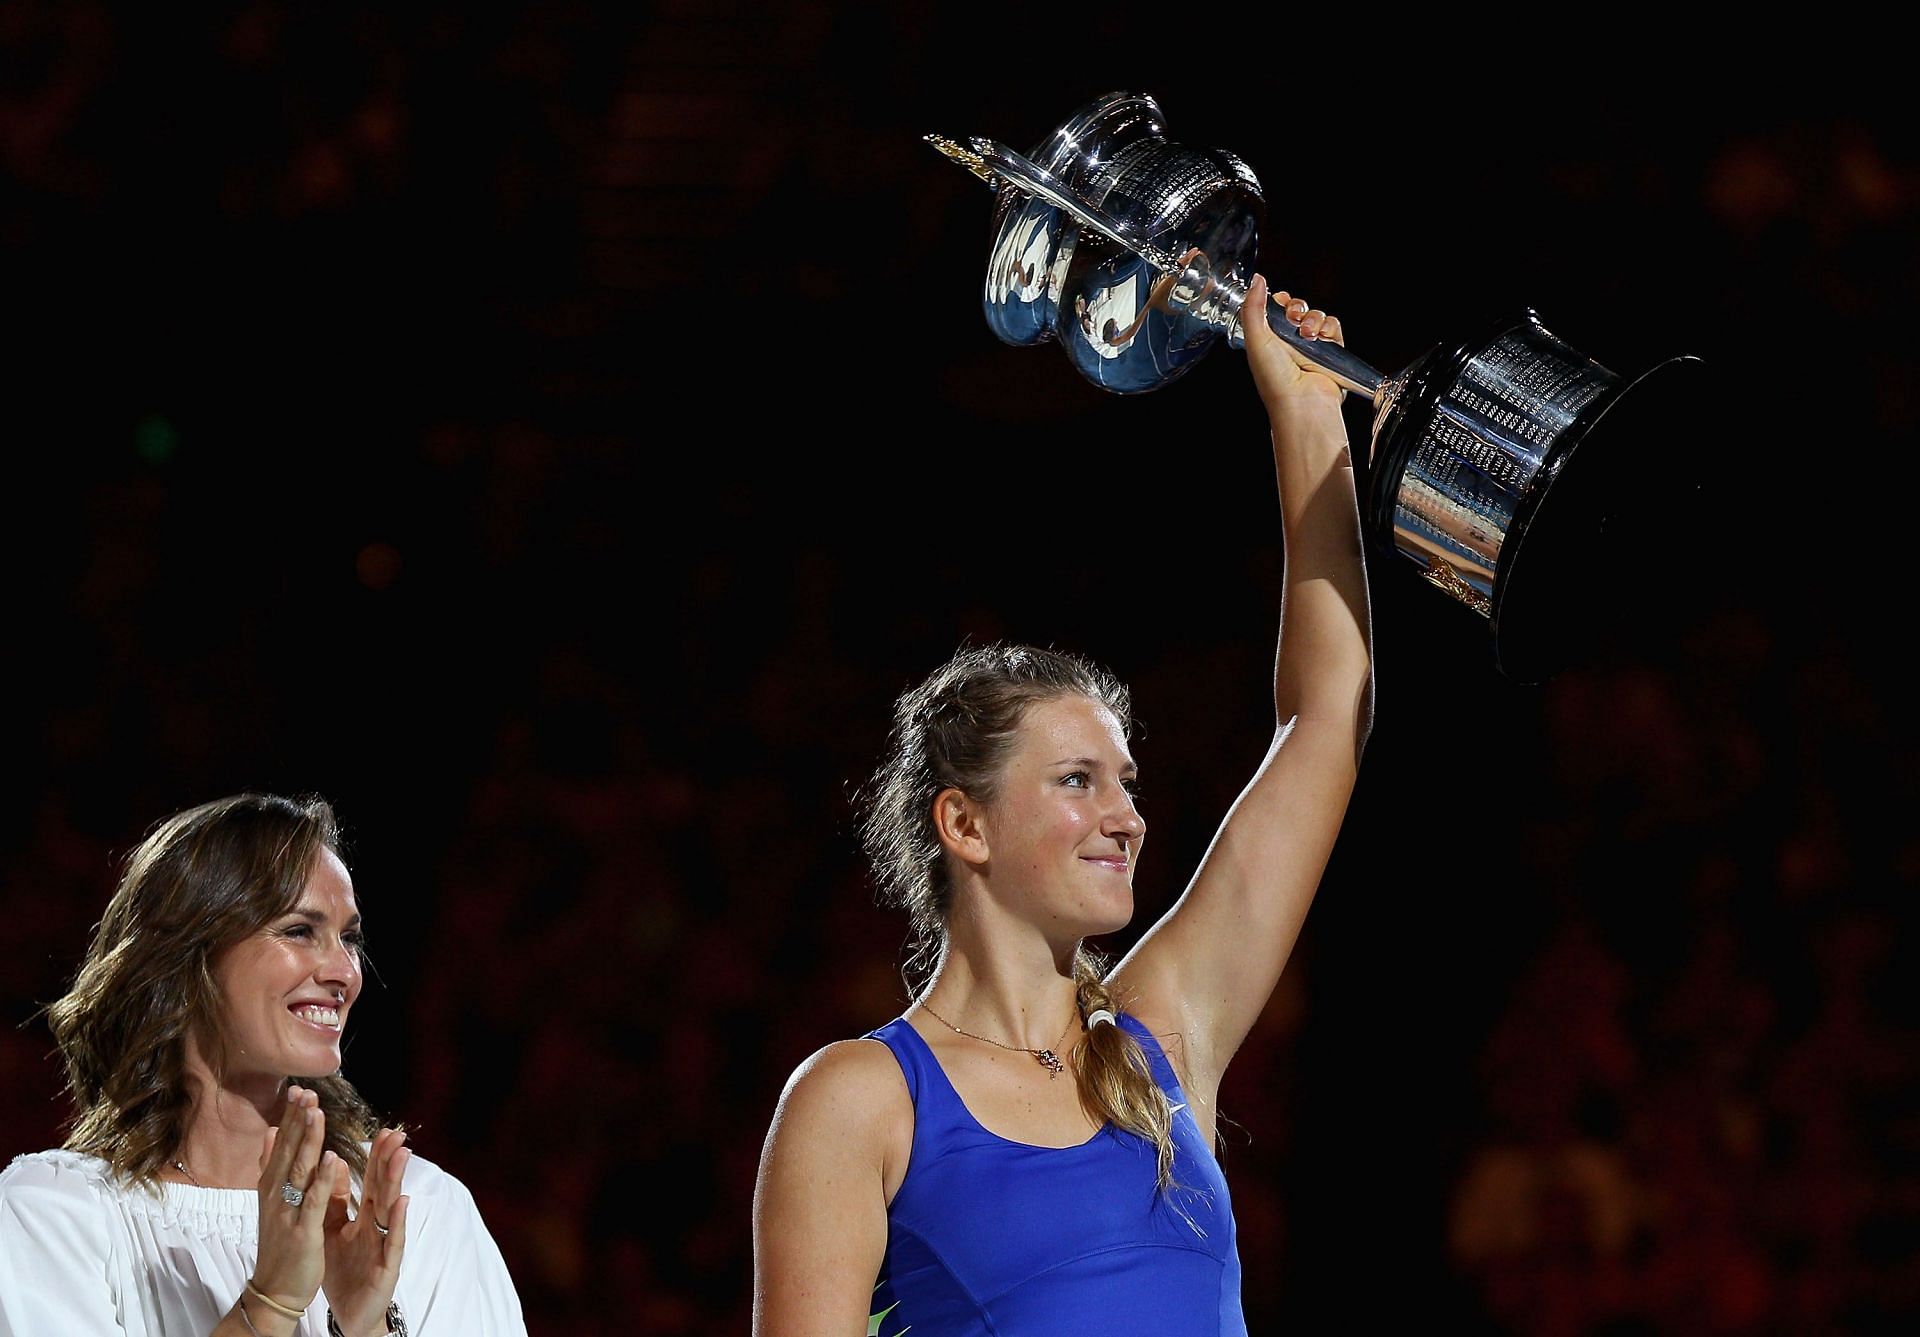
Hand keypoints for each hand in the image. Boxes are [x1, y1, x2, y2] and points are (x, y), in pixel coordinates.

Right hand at [251, 1084, 332, 1315]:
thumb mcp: (271, 1201)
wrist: (274, 1289)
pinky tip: (332, 1157)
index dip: (291, 1117)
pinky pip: (315, 1201)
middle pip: (289, 1151)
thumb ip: (272, 1166)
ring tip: (315, 1112)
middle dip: (298, 1120)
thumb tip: (271, 1132)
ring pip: (300, 1170)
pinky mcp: (303, 1230)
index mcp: (272, 1186)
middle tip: (306, 1091)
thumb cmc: (278, 1243)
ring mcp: (289, 1212)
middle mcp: (276, 1195)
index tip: (299, 1089)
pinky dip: (323, 1179)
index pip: (283, 1144)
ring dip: (308, 1140)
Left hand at [322, 1125, 409, 1336]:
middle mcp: (378, 1226)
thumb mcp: (332, 1230)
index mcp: (364, 1217)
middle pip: (384, 1187)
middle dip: (389, 1160)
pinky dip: (398, 1221)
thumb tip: (335, 1162)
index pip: (371, 1181)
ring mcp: (384, 1244)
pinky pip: (393, 1240)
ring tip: (401, 1155)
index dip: (376, 1156)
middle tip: (396, 1133)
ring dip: (397, 1180)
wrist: (349, 1314)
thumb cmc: (344, 1272)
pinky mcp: (387, 1265)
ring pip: (392, 1208)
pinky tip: (403, 1202)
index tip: (381, 1130)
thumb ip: (335, 1199)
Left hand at [1242, 274, 1345, 410]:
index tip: (1279, 303)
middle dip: (1297, 308)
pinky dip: (1329, 327)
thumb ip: (1253, 307)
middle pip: (1298, 308)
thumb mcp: (1256, 338)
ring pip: (1317, 315)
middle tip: (1294, 319)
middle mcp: (1289, 342)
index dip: (1279, 301)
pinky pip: (1334, 326)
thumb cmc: (1275, 379)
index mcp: (1268, 339)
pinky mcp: (1331, 351)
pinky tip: (1321, 339)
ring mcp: (1311, 347)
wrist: (1302, 401)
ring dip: (1314, 319)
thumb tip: (1257, 280)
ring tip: (1308, 335)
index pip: (1275, 308)